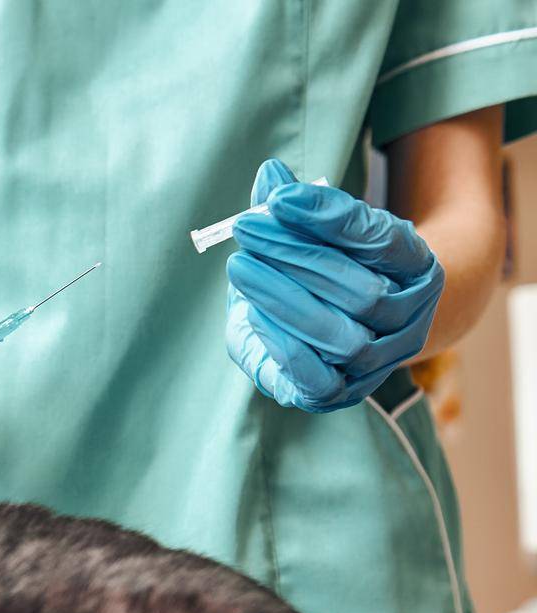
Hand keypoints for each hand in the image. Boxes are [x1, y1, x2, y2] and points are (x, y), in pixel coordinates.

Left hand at [225, 159, 444, 412]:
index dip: (328, 218)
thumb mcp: (326, 233)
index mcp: (417, 267)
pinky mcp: (341, 394)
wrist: (355, 329)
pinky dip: (284, 346)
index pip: (379, 240)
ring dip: (285, 301)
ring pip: (342, 338)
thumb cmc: (337, 268)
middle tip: (245, 227)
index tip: (278, 198)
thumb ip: (300, 207)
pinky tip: (251, 314)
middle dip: (296, 257)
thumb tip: (269, 173)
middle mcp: (410, 318)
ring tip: (240, 267)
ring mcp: (380, 361)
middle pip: (360, 293)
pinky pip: (317, 378)